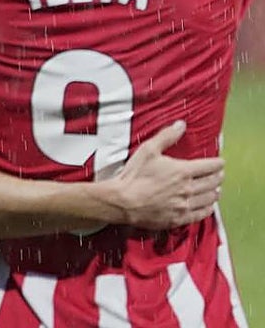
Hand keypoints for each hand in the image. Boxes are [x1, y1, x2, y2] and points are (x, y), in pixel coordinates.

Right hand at [105, 120, 223, 229]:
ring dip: (215, 193)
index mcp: (182, 171)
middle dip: (218, 177)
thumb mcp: (148, 150)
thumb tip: (181, 124)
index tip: (220, 162)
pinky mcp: (179, 218)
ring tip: (215, 190)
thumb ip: (166, 136)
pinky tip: (208, 206)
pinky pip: (201, 214)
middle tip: (219, 174)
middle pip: (213, 183)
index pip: (210, 166)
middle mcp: (188, 189)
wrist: (123, 201)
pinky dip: (208, 209)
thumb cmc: (134, 175)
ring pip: (209, 199)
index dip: (218, 163)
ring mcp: (185, 205)